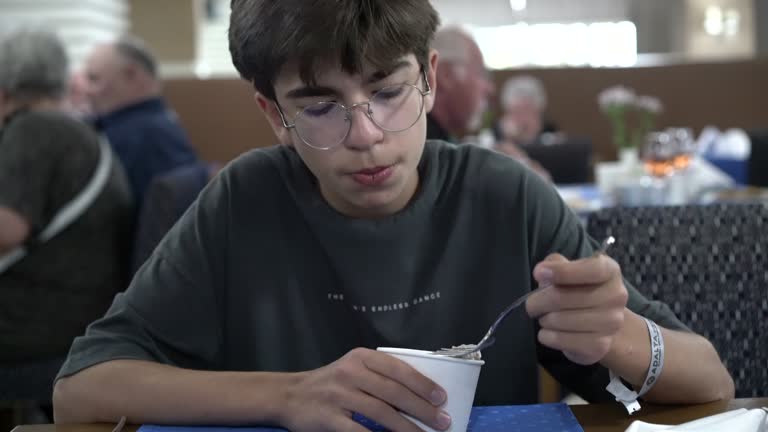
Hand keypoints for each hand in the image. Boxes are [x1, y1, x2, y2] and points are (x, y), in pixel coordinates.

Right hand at [281, 348, 450, 431]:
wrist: (289, 395)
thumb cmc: (330, 383)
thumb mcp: (353, 368)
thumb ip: (379, 375)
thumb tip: (420, 395)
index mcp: (360, 357)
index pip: (397, 369)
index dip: (422, 383)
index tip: (441, 398)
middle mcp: (350, 373)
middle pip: (393, 392)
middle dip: (422, 409)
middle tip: (443, 422)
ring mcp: (339, 396)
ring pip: (381, 413)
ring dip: (407, 428)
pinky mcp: (329, 419)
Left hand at [526, 253, 628, 364]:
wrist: (600, 324)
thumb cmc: (579, 290)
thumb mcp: (569, 268)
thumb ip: (556, 264)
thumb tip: (542, 272)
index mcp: (610, 271)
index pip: (592, 269)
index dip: (563, 271)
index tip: (538, 273)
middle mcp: (616, 296)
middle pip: (563, 297)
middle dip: (538, 301)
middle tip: (531, 304)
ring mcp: (611, 323)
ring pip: (560, 320)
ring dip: (544, 319)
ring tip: (545, 317)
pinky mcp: (600, 346)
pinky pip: (562, 340)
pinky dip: (547, 336)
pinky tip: (547, 332)